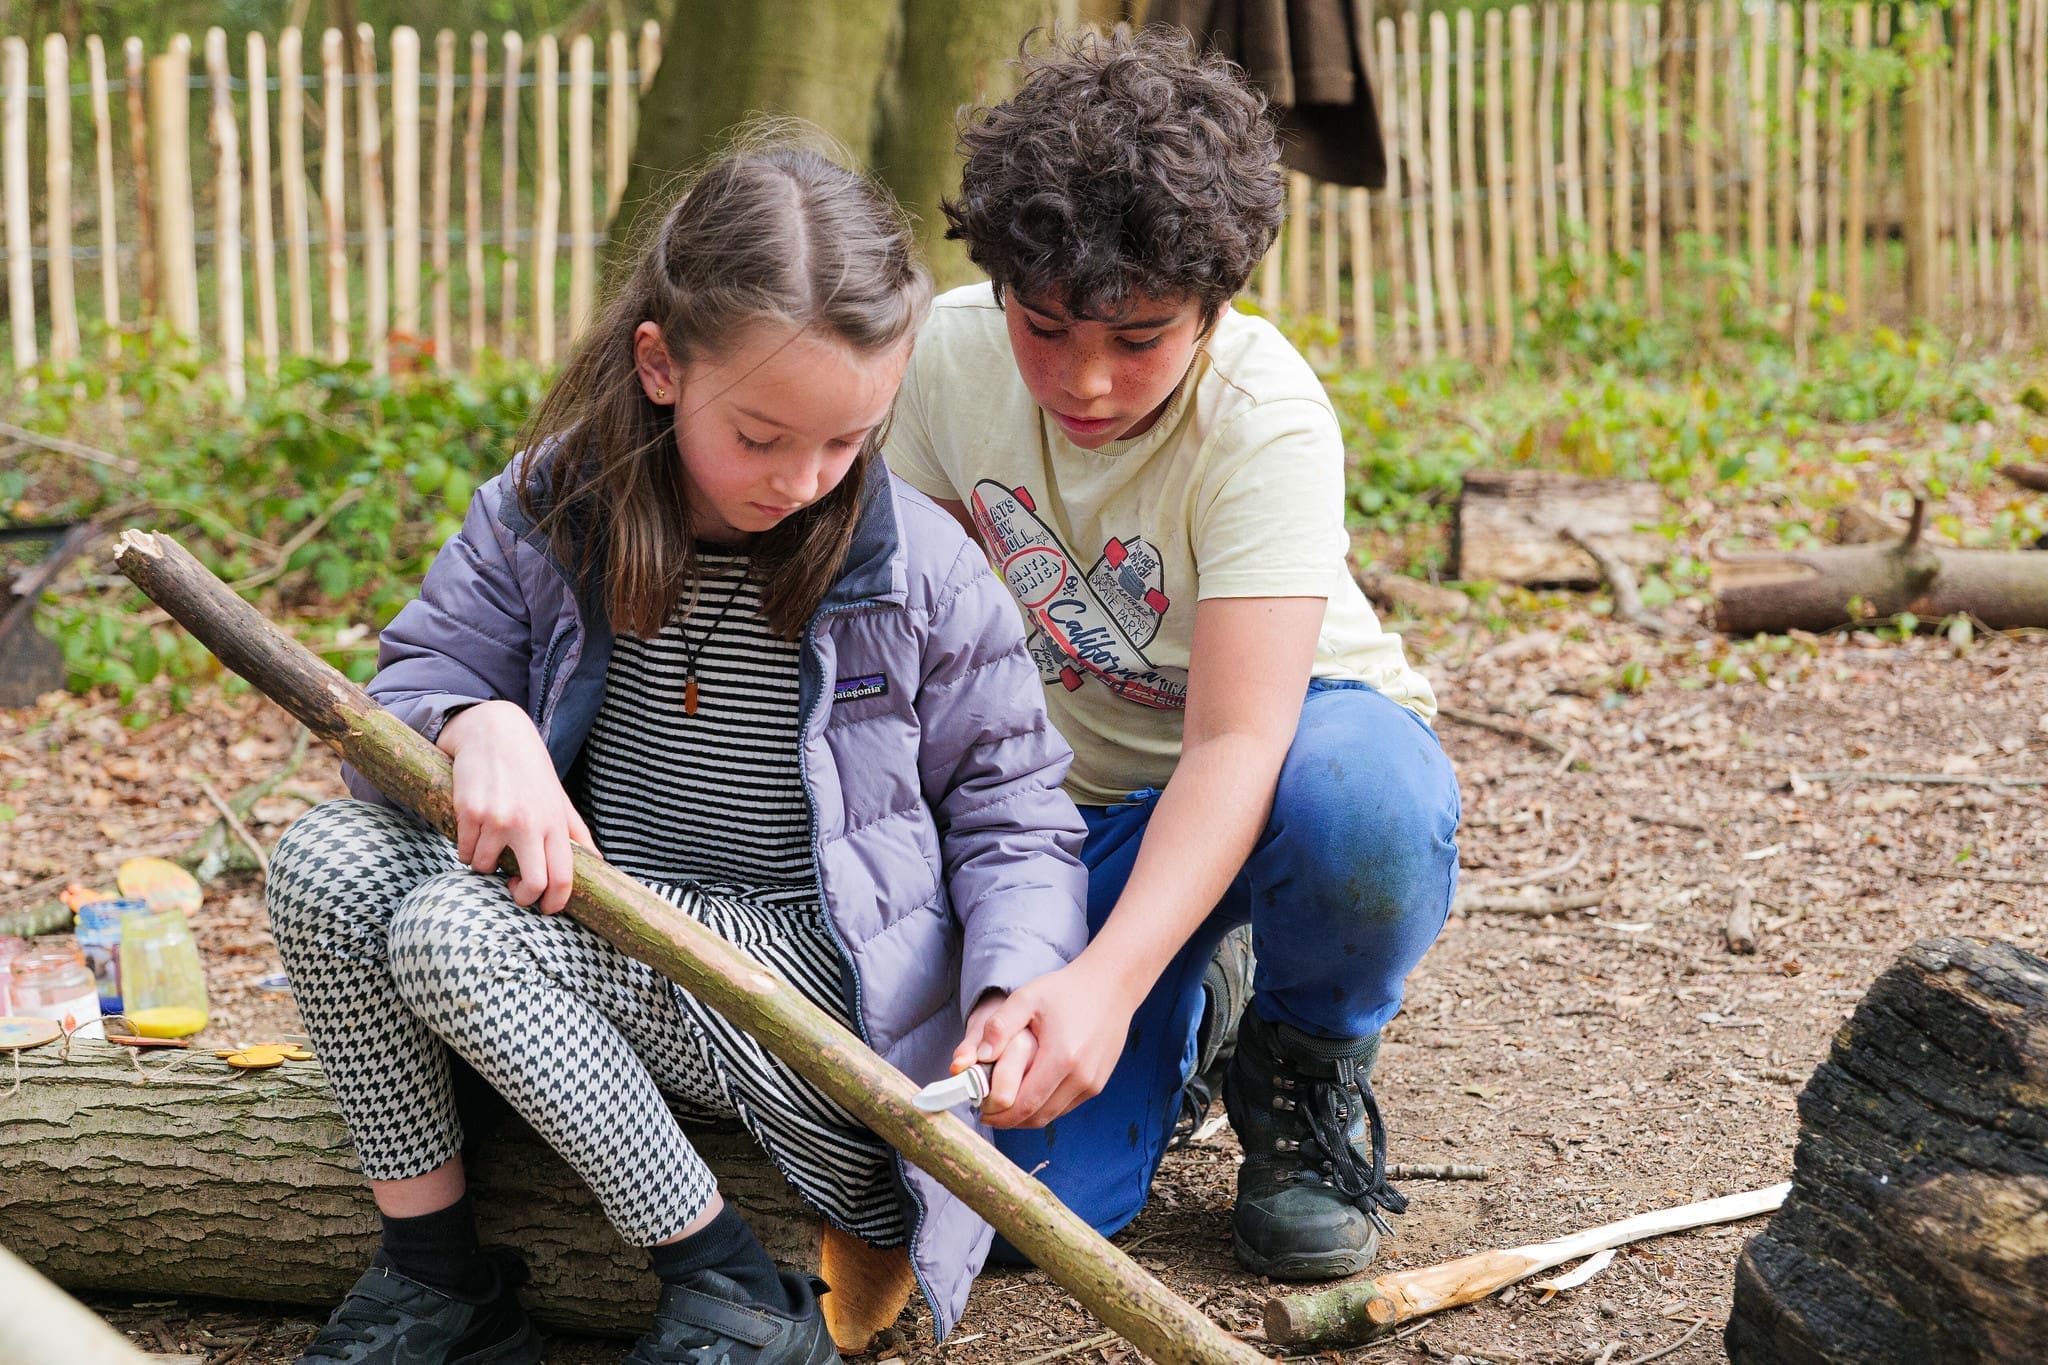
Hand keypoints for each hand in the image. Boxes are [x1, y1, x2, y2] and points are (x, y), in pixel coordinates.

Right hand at [438, 700, 592, 912]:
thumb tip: (599, 863)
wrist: (495, 732)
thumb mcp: (559, 799)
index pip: (563, 878)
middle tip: (515, 891)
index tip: (546, 908)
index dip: (555, 903)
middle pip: (532, 884)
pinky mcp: (468, 812)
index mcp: (555, 823)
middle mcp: (529, 824)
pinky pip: (464, 851)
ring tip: (490, 841)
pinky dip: (467, 848)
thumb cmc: (530, 769)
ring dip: (485, 864)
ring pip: (485, 868)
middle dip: (522, 897)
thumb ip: (577, 833)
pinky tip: (474, 828)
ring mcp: (497, 819)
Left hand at [951, 956, 1139, 1129]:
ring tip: (1004, 1105)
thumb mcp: (1027, 998)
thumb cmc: (1066, 990)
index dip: (999, 1114)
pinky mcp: (1097, 1083)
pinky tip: (1029, 1095)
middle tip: (988, 1112)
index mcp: (1062, 1057)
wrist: (1111, 986)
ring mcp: (1092, 1083)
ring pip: (1052, 1115)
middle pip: (1037, 1117)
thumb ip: (1000, 1027)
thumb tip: (980, 1057)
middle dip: (1009, 1120)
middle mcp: (1081, 1077)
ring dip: (1026, 1117)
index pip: (1025, 1104)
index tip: (980, 1111)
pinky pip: (1065, 1106)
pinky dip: (1044, 1107)